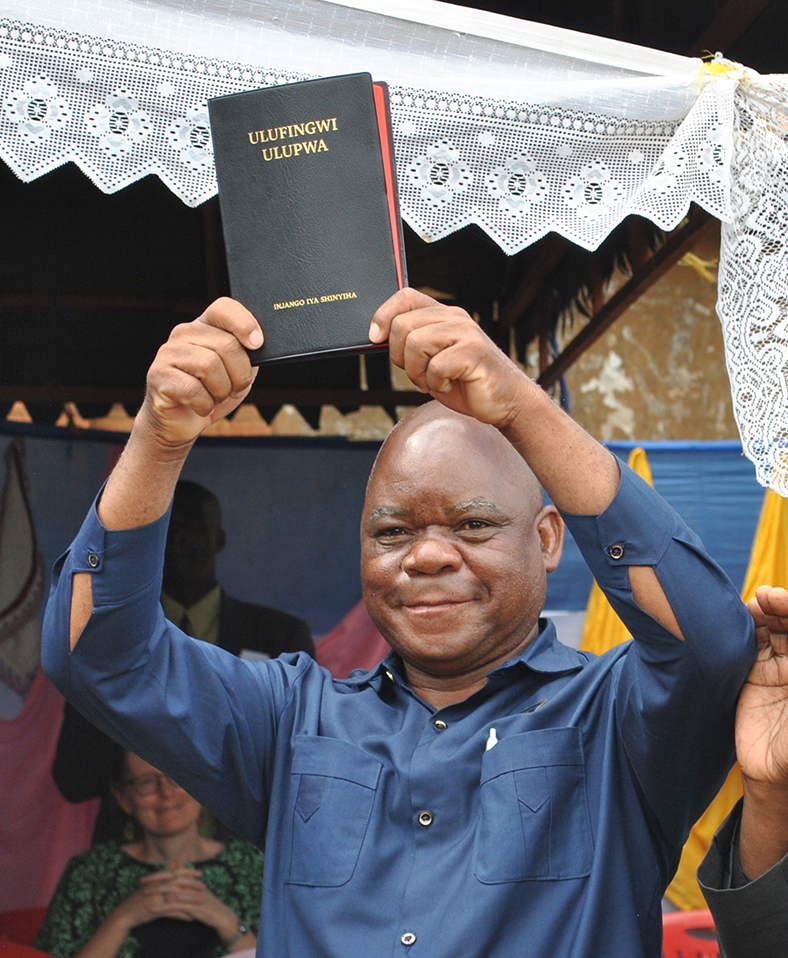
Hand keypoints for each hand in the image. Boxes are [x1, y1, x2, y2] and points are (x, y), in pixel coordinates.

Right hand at [111, 868, 202, 929]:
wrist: (125, 913)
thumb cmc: (140, 898)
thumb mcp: (153, 883)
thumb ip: (166, 873)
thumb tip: (178, 861)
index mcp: (159, 879)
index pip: (176, 872)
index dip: (189, 872)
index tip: (200, 874)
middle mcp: (158, 886)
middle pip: (178, 883)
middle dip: (193, 885)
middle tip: (204, 887)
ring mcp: (156, 898)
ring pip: (177, 897)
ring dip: (190, 900)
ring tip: (201, 902)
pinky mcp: (154, 910)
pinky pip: (171, 912)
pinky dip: (181, 915)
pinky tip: (190, 918)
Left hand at [139, 865, 245, 941]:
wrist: (220, 915)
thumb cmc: (206, 903)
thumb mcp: (195, 890)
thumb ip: (186, 879)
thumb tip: (178, 866)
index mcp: (191, 879)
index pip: (172, 873)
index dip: (158, 874)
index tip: (145, 877)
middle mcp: (191, 884)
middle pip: (170, 879)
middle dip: (155, 881)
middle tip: (141, 883)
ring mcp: (192, 895)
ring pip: (171, 891)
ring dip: (156, 893)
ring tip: (143, 895)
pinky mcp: (192, 906)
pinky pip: (175, 906)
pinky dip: (163, 907)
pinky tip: (153, 910)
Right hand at [141, 298, 261, 448]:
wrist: (179, 421)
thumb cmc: (210, 393)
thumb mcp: (235, 371)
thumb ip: (247, 355)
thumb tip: (259, 345)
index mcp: (204, 326)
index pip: (223, 309)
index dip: (244, 324)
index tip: (257, 344)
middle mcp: (184, 334)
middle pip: (226, 345)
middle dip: (240, 375)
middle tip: (236, 389)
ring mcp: (168, 353)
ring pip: (209, 366)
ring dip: (222, 391)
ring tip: (216, 398)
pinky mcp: (158, 376)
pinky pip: (193, 390)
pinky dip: (205, 405)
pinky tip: (202, 407)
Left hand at [370, 288, 532, 428]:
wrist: (505, 401)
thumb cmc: (465, 382)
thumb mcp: (431, 360)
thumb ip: (410, 345)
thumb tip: (377, 338)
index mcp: (443, 315)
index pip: (405, 297)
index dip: (383, 315)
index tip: (375, 338)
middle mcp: (455, 317)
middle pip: (402, 325)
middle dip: (400, 357)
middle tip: (418, 374)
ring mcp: (466, 333)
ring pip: (415, 344)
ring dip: (417, 372)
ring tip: (433, 381)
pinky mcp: (474, 352)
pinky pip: (436, 366)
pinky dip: (437, 383)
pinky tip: (450, 385)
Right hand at [737, 585, 787, 785]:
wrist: (777, 779)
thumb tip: (783, 648)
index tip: (785, 601)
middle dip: (782, 608)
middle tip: (768, 597)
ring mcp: (777, 670)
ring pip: (772, 631)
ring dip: (765, 614)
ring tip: (757, 603)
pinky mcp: (753, 678)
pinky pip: (749, 647)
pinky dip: (745, 630)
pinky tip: (743, 619)